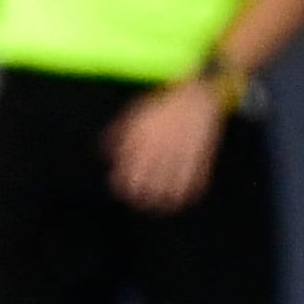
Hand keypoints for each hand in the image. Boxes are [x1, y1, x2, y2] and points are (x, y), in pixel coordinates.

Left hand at [104, 75, 225, 209]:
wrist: (197, 97)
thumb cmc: (162, 107)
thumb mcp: (134, 114)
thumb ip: (117, 134)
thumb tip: (103, 156)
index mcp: (143, 138)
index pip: (128, 168)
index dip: (121, 184)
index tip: (120, 188)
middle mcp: (161, 148)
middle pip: (146, 184)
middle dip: (140, 197)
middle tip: (138, 200)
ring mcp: (182, 154)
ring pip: (169, 188)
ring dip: (162, 201)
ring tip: (157, 205)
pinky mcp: (201, 159)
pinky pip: (193, 184)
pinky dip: (185, 195)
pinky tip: (179, 198)